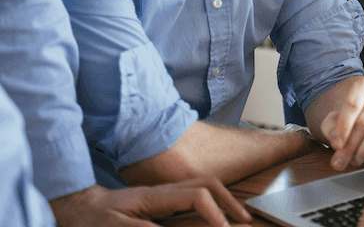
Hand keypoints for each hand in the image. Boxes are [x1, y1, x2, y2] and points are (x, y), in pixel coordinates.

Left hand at [50, 180, 251, 226]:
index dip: (214, 212)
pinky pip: (194, 196)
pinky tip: (215, 216)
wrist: (80, 207)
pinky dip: (211, 204)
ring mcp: (165, 194)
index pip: (197, 195)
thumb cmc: (94, 220)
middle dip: (228, 200)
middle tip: (243, 220)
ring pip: (203, 187)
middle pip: (207, 183)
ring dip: (223, 200)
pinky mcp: (163, 201)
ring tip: (237, 218)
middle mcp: (165, 191)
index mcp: (156, 196)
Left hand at [315, 77, 363, 171]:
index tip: (335, 145)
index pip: (353, 104)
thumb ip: (330, 127)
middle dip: (349, 145)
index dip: (343, 127)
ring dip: (362, 152)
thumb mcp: (334, 117)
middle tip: (340, 161)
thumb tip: (338, 145)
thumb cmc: (349, 116)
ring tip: (353, 160)